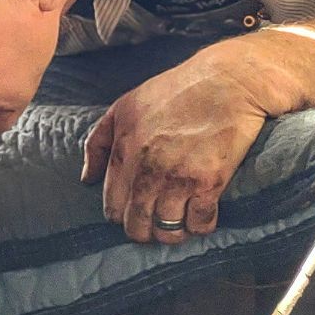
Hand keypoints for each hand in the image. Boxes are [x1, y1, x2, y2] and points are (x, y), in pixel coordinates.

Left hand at [80, 51, 272, 244]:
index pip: (112, 205)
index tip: (131, 213)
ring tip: (177, 225)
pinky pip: (199, 223)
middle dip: (143, 231)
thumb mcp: (125, 106)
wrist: (229, 80)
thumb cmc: (176, 90)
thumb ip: (98, 142)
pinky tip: (201, 217)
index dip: (120, 215)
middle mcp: (148, 168)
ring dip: (171, 233)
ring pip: (166, 230)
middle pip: (136, 224)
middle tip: (153, 226)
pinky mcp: (210, 182)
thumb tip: (86, 180)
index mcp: (125, 150)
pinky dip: (199, 227)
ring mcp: (179, 177)